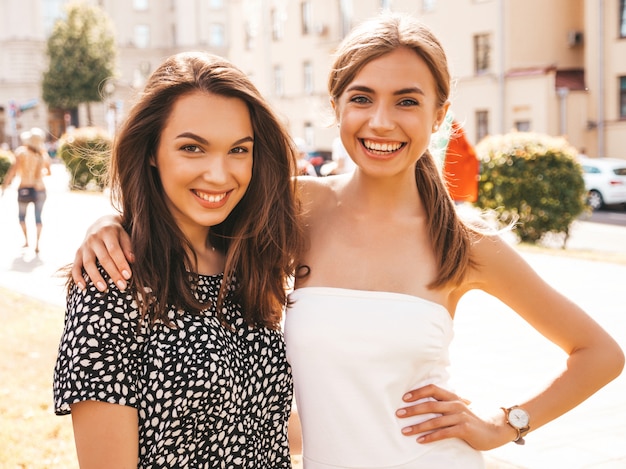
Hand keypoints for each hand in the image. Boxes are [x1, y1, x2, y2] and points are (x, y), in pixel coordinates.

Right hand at [72, 215, 133, 291]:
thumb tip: (132, 260)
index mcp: (107, 232)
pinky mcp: (77, 253)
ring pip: (88, 263)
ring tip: (104, 289)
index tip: (128, 276)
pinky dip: (77, 277)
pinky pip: (75, 266)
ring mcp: (84, 246)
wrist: (101, 224)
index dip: (121, 263)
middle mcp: (94, 239)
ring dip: (95, 277)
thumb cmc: (117, 233)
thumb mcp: (124, 234)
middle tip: (122, 286)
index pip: (114, 250)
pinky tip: (83, 287)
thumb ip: (128, 247)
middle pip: (103, 258)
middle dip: (113, 273)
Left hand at [396, 384, 516, 450]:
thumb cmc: (471, 419)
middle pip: (430, 404)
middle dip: (412, 409)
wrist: (494, 429)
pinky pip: (443, 433)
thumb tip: (424, 403)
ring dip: (418, 426)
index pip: (432, 389)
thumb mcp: (458, 408)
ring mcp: (460, 416)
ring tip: (405, 431)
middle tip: (399, 413)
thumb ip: (445, 404)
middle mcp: (455, 404)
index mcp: (452, 397)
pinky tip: (420, 440)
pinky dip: (430, 437)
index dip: (418, 392)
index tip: (404, 398)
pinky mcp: (464, 429)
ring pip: (435, 420)